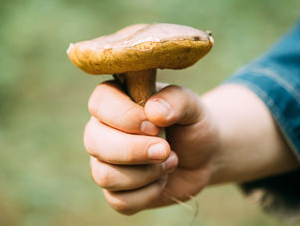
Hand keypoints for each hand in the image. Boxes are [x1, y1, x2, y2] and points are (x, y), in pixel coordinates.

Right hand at [84, 81, 218, 213]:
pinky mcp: (116, 191)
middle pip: (94, 142)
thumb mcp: (193, 106)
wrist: (204, 155)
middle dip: (134, 150)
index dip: (125, 117)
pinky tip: (162, 180)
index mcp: (115, 101)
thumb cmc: (192, 124)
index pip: (99, 103)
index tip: (155, 126)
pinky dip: (148, 193)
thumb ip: (176, 100)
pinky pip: (118, 200)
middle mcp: (102, 130)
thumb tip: (154, 111)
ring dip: (144, 173)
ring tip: (170, 162)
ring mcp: (106, 162)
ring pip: (104, 175)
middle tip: (166, 149)